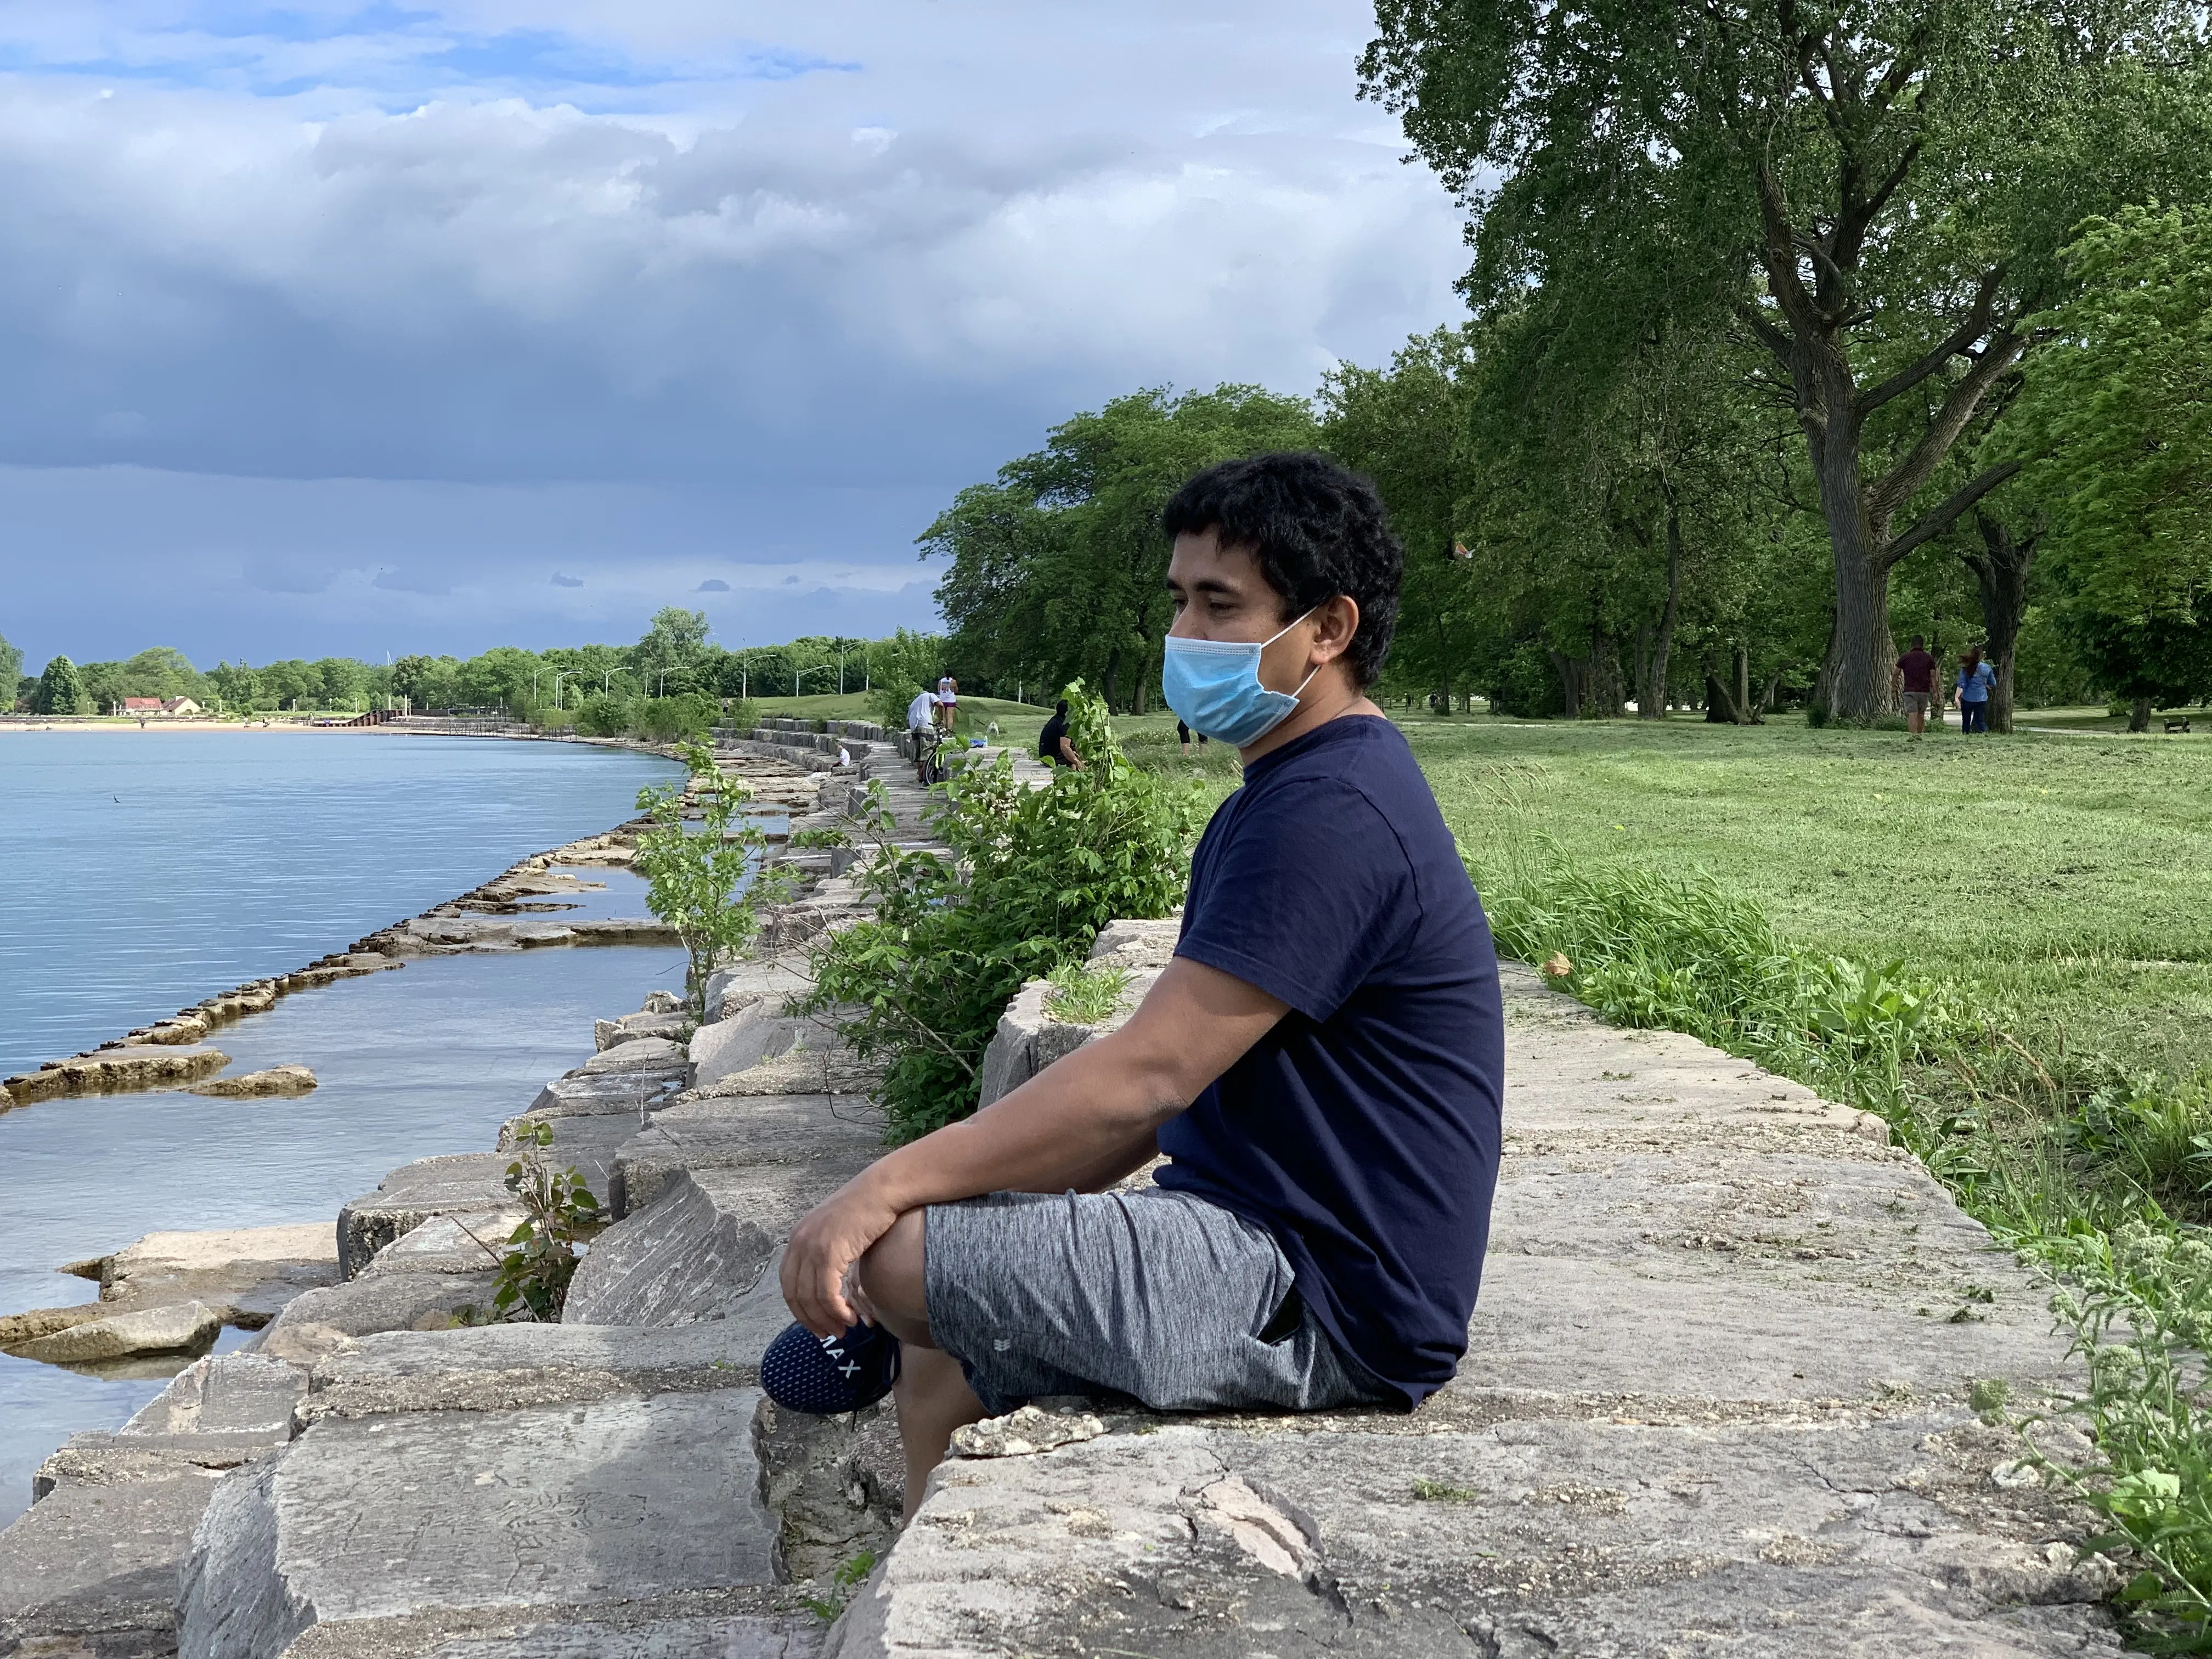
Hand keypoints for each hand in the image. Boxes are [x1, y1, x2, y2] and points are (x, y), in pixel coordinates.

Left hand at [780, 1177, 901, 1336]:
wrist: (882, 1190)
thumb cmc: (868, 1210)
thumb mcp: (838, 1232)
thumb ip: (828, 1254)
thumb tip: (830, 1283)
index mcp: (797, 1238)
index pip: (788, 1284)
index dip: (800, 1310)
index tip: (817, 1325)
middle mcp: (798, 1242)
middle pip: (795, 1295)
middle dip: (811, 1320)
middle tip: (829, 1335)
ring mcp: (811, 1247)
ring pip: (811, 1298)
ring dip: (827, 1320)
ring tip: (844, 1330)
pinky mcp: (828, 1253)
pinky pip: (827, 1294)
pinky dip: (837, 1311)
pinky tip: (851, 1317)